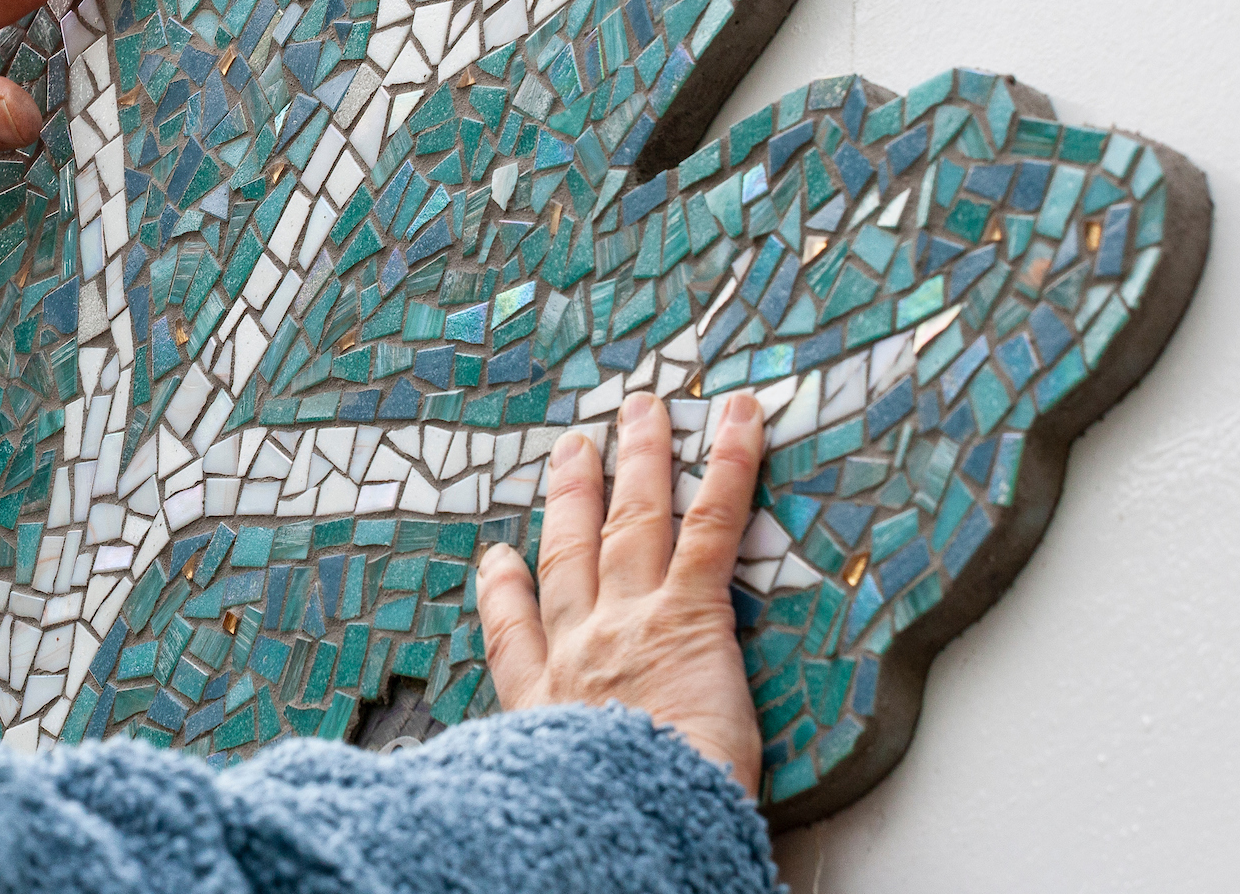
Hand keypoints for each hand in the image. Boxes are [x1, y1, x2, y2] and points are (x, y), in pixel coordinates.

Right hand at [475, 390, 768, 792]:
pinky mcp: (690, 610)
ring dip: (638, 458)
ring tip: (641, 412)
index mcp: (545, 704)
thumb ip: (558, 772)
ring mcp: (630, 619)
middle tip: (571, 451)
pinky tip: (741, 419)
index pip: (516, 637)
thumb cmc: (604, 828)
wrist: (625, 826)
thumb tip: (555, 796)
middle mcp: (579, 649)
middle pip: (570, 554)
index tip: (498, 558)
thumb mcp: (554, 798)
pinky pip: (711, 523)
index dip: (503, 590)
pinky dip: (729, 463)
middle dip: (570, 496)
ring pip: (632, 520)